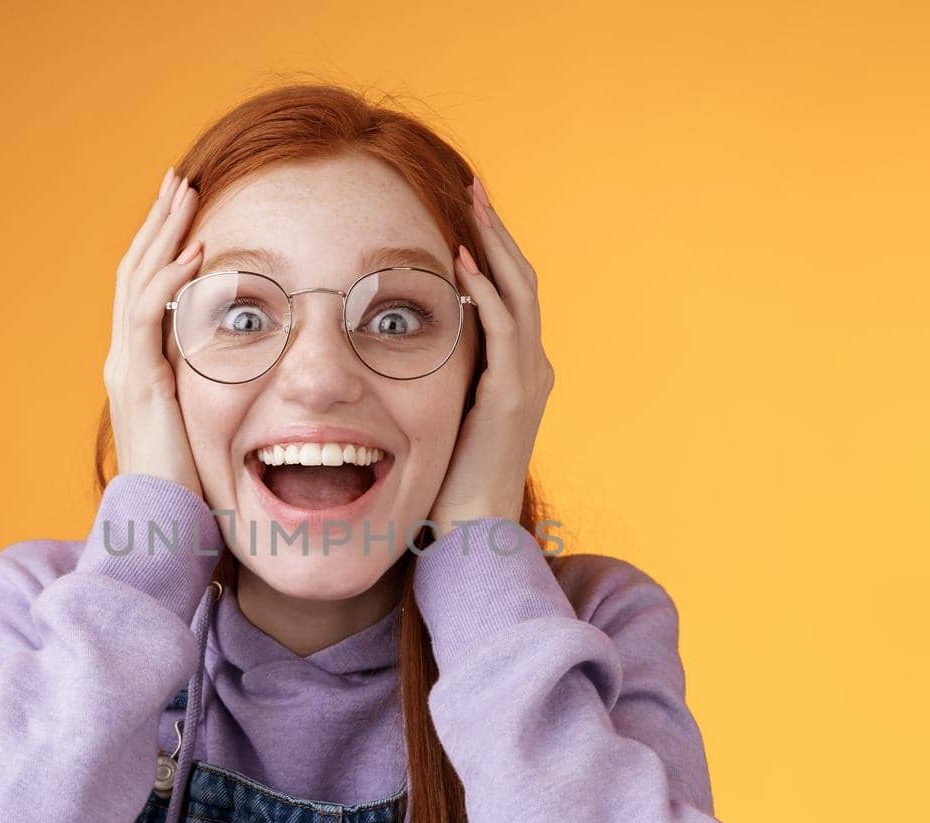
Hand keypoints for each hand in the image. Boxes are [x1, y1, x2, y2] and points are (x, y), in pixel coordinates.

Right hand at [102, 167, 207, 497]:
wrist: (161, 528)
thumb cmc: (190, 489)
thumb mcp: (209, 429)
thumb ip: (218, 395)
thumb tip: (258, 375)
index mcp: (140, 367)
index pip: (146, 290)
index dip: (165, 247)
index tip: (188, 210)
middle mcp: (126, 360)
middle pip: (135, 272)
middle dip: (159, 224)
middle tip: (179, 180)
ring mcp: (127, 369)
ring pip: (136, 282)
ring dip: (163, 235)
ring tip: (185, 194)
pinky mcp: (138, 383)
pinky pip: (147, 317)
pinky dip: (170, 281)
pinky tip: (194, 254)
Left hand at [428, 174, 555, 533]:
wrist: (471, 531)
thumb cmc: (448, 481)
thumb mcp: (443, 413)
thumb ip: (436, 376)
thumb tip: (397, 344)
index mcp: (517, 369)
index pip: (510, 292)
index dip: (490, 247)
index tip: (465, 208)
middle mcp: (532, 366)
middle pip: (521, 279)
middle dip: (496, 229)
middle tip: (473, 184)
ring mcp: (527, 379)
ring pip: (520, 292)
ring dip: (494, 244)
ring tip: (473, 203)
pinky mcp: (511, 396)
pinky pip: (505, 330)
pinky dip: (486, 291)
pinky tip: (464, 263)